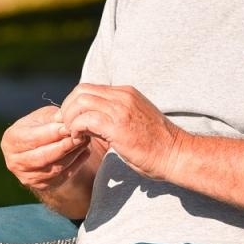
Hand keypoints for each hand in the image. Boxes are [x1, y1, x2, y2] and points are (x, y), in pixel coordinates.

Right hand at [1, 104, 93, 193]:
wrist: (41, 148)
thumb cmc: (41, 127)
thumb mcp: (44, 117)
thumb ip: (53, 118)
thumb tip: (65, 119)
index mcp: (10, 140)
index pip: (32, 139)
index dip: (52, 133)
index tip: (69, 127)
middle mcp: (14, 162)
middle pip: (42, 157)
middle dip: (64, 146)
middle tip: (80, 136)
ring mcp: (27, 177)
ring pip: (54, 168)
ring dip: (72, 155)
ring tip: (84, 142)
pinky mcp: (42, 186)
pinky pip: (62, 177)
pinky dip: (76, 164)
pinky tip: (84, 152)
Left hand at [58, 84, 186, 180]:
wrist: (177, 155)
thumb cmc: (156, 146)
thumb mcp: (133, 122)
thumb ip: (112, 117)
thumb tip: (88, 122)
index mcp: (126, 93)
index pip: (88, 88)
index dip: (73, 104)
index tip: (70, 121)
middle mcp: (123, 96)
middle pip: (80, 91)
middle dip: (66, 110)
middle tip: (66, 128)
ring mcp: (121, 109)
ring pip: (79, 102)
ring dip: (69, 120)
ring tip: (74, 136)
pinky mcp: (118, 126)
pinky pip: (85, 119)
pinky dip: (75, 129)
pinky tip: (80, 141)